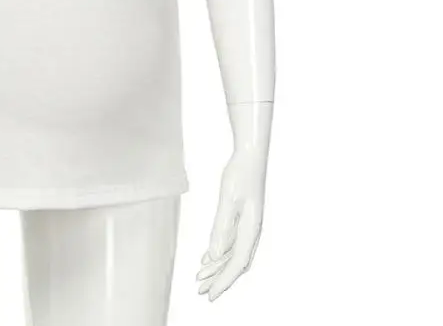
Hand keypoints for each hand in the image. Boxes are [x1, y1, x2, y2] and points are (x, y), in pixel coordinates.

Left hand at [196, 146, 266, 300]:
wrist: (250, 156)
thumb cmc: (240, 175)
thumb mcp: (228, 200)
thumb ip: (222, 227)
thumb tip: (214, 254)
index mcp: (250, 229)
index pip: (236, 264)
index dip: (223, 282)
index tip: (210, 295)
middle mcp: (251, 231)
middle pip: (235, 263)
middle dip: (219, 279)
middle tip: (201, 292)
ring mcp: (247, 225)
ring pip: (232, 254)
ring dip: (217, 267)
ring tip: (200, 277)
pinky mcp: (242, 218)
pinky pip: (231, 243)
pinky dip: (219, 253)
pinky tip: (208, 257)